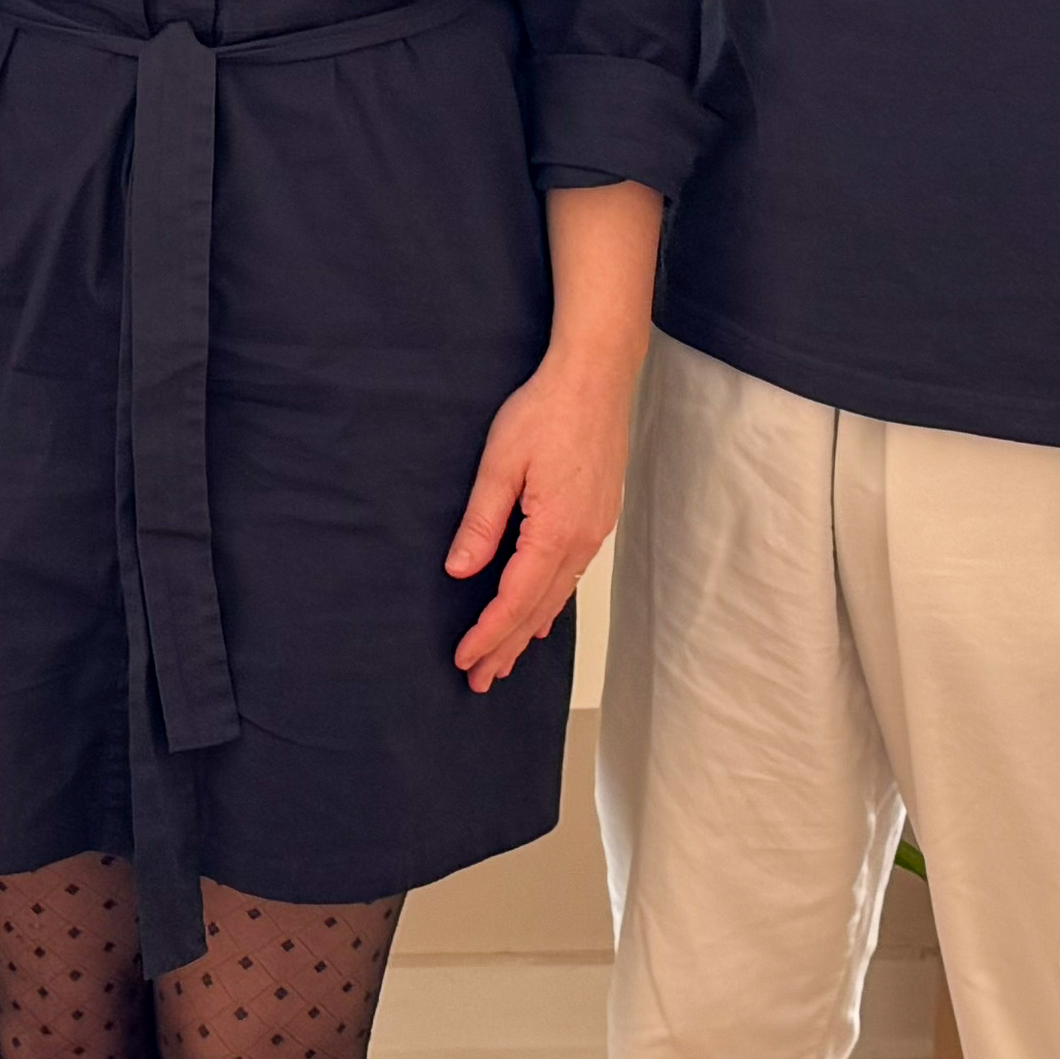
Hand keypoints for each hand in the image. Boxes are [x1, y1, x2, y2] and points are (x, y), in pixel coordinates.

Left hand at [445, 344, 636, 691]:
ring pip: (557, 596)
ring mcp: (595, 531)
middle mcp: (581, 540)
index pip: (515, 599)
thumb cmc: (545, 411)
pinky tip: (541, 618)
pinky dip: (551, 603)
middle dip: (506, 647)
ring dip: (528, 631)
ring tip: (504, 660)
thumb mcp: (499, 463)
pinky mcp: (599, 518)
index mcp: (555, 530)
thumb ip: (481, 521)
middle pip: (538, 609)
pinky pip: (571, 575)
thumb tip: (460, 570)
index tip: (464, 658)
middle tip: (479, 680)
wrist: (596, 378)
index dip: (488, 633)